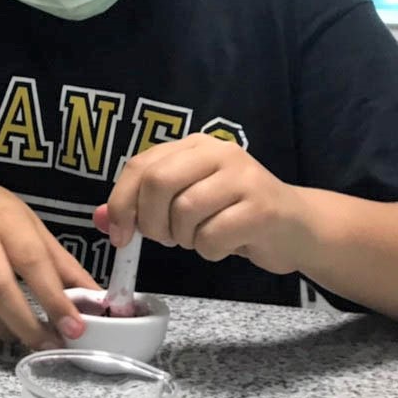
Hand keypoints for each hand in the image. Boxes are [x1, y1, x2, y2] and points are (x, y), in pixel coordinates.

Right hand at [0, 175, 97, 349]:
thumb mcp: (31, 224)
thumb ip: (61, 263)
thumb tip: (96, 298)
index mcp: (7, 224)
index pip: (32, 262)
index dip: (54, 298)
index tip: (75, 327)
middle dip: (27, 325)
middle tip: (51, 345)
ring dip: (2, 331)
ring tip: (24, 337)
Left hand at [102, 135, 310, 274]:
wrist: (297, 227)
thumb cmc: (232, 214)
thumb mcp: (183, 203)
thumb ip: (141, 206)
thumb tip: (99, 218)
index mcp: (194, 146)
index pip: (140, 165)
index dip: (121, 202)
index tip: (118, 233)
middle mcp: (218, 152)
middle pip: (157, 183)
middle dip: (150, 221)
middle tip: (164, 239)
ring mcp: (243, 177)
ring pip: (184, 212)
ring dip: (184, 239)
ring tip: (200, 238)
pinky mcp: (262, 208)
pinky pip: (212, 237)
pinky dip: (209, 251)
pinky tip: (225, 244)